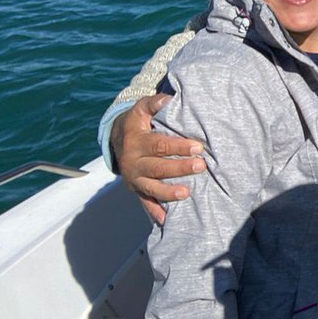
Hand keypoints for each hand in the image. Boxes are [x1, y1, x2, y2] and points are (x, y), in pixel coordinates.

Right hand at [111, 93, 204, 224]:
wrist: (117, 141)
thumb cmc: (138, 124)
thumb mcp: (140, 110)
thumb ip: (154, 103)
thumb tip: (168, 98)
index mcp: (137, 142)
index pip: (160, 145)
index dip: (179, 146)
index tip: (198, 147)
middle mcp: (134, 162)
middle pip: (158, 167)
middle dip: (179, 168)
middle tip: (201, 166)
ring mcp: (135, 179)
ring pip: (151, 188)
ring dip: (169, 192)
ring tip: (187, 193)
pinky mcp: (137, 191)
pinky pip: (145, 203)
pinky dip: (155, 212)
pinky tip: (167, 220)